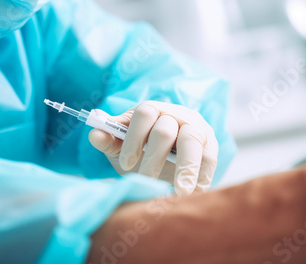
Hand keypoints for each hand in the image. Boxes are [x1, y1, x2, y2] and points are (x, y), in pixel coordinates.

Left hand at [88, 101, 218, 194]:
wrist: (167, 161)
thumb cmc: (140, 151)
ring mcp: (196, 128)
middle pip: (165, 131)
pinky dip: (202, 178)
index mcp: (152, 109)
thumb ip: (109, 140)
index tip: (125, 164)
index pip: (144, 114)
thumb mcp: (121, 147)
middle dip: (154, 159)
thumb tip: (94, 133)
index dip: (133, 138)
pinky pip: (210, 159)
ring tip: (179, 193)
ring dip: (185, 169)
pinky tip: (194, 195)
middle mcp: (176, 114)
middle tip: (146, 182)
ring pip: (192, 143)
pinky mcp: (211, 145)